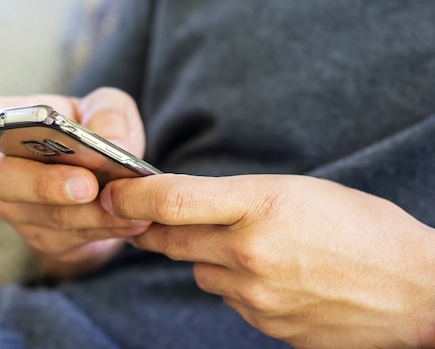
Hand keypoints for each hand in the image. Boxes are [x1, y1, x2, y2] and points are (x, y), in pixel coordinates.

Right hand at [0, 87, 150, 279]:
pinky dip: (105, 230)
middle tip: (87, 185)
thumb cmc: (97, 137)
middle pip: (5, 178)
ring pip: (46, 216)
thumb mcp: (110, 112)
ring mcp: (19, 207)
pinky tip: (133, 223)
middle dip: (46, 184)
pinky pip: (71, 238)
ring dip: (91, 214)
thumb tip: (111, 142)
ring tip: (129, 209)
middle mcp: (6, 166)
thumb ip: (110, 114)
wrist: (105, 187)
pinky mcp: (41, 237)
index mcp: (15, 123)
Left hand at [100, 174, 434, 347]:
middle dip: (151, 228)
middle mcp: (250, 251)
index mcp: (262, 204)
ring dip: (206, 258)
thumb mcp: (301, 191)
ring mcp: (255, 295)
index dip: (133, 197)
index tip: (112, 195)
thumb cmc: (363, 228)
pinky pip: (228, 299)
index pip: (174, 199)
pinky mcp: (263, 325)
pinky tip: (270, 277)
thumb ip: (239, 200)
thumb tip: (188, 209)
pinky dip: (234, 285)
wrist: (415, 291)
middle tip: (143, 218)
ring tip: (249, 249)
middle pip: (170, 239)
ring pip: (199, 272)